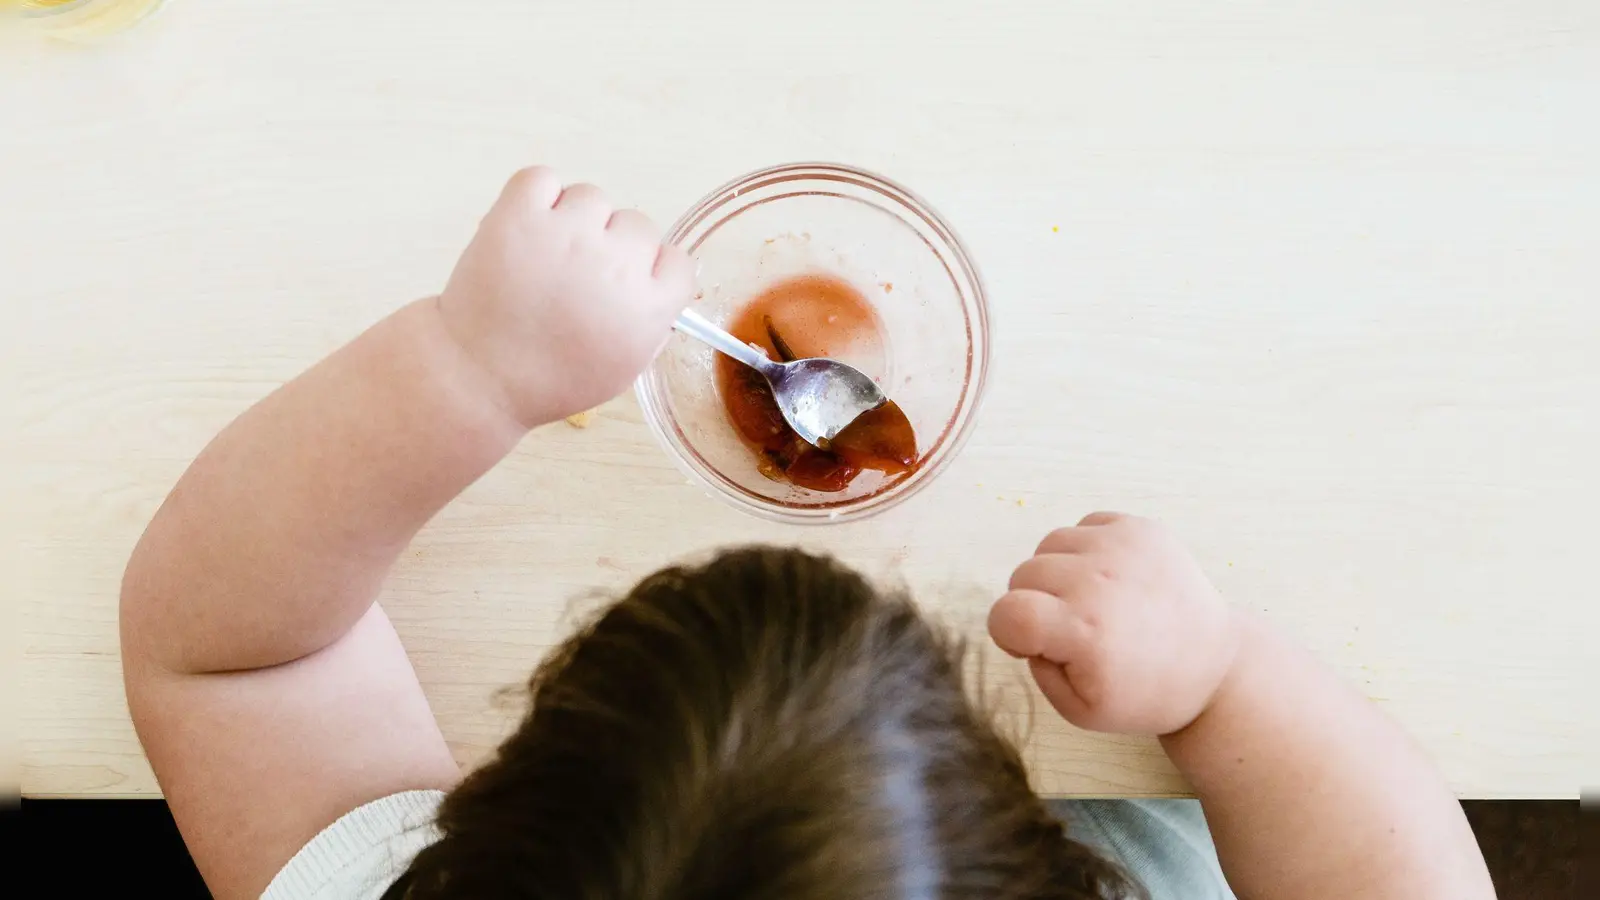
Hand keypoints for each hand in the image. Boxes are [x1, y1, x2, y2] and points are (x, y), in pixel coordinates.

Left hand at [436, 166, 693, 427]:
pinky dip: (537, 196)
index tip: (629, 281)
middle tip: (578, 274)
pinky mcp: (519, 215)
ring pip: (592, 198)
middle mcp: (614, 266)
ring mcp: (567, 235)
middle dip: (612, 245)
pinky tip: (528, 229)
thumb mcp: (624, 368)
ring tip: (546, 255)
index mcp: (647, 308)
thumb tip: (661, 283)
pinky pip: (543, 178)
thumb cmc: (551, 379)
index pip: (677, 261)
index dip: (651, 270)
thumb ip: (652, 322)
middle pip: (637, 224)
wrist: (479, 377)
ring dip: (574, 219)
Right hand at [988, 512, 1239, 735]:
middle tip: (1070, 628)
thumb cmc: (1144, 694)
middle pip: (1023, 574)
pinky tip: (1111, 580)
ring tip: (1092, 601)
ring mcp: (1123, 547)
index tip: (1030, 645)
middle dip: (1033, 603)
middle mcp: (1100, 581)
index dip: (1007, 633)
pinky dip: (1086, 551)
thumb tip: (1025, 625)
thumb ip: (1036, 668)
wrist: (1213, 665)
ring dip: (1057, 573)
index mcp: (1084, 632)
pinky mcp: (1141, 528)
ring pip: (1049, 545)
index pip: (1006, 613)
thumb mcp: (1079, 711)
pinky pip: (1083, 526)